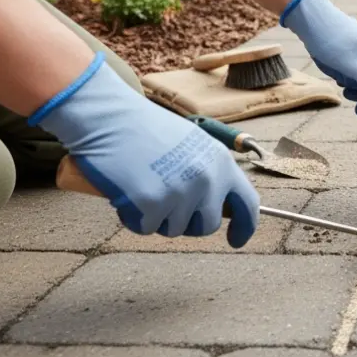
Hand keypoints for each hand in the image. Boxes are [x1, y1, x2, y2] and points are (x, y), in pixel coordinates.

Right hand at [33, 53, 259, 245]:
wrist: (109, 117)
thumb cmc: (145, 129)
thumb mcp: (192, 144)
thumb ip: (209, 172)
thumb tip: (217, 203)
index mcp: (221, 161)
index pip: (247, 203)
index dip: (245, 226)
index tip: (236, 240)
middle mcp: (206, 178)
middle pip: (208, 225)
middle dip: (188, 223)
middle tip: (166, 205)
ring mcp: (180, 192)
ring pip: (173, 229)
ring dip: (157, 217)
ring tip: (142, 187)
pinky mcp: (151, 203)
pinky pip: (145, 227)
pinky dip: (133, 217)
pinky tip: (126, 192)